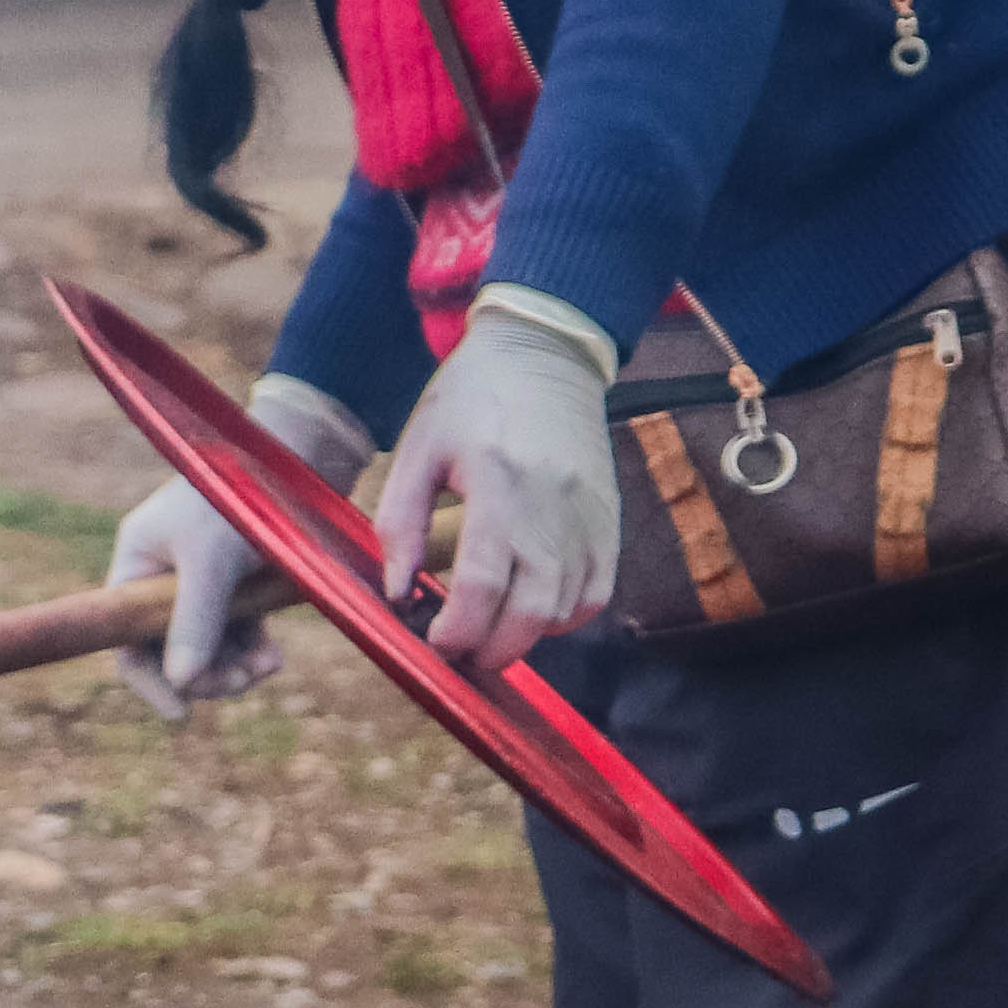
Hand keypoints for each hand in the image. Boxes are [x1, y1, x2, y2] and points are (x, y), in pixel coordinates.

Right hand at [109, 375, 373, 716]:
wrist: (301, 455)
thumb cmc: (243, 497)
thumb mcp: (212, 560)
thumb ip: (195, 622)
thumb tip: (184, 686)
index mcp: (138, 561)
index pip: (124, 638)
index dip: (149, 680)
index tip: (181, 712)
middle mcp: (164, 575)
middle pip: (171, 652)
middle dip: (208, 674)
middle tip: (245, 680)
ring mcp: (204, 582)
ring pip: (210, 649)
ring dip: (236, 667)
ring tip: (269, 666)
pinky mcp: (242, 583)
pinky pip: (239, 636)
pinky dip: (254, 650)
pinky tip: (274, 654)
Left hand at [374, 296, 619, 669]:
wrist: (544, 355)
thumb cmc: (470, 399)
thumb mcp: (417, 450)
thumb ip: (400, 522)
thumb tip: (397, 592)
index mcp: (498, 484)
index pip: (483, 585)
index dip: (457, 630)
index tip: (434, 642)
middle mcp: (553, 506)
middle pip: (532, 611)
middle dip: (491, 649)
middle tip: (460, 651)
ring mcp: (590, 517)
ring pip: (569, 609)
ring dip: (527, 635)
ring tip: (491, 630)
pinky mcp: (610, 520)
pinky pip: (598, 592)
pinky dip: (566, 615)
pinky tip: (532, 608)